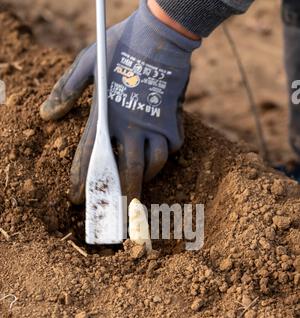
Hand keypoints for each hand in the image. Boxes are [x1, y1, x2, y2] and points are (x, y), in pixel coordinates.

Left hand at [40, 0, 199, 203]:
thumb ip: (66, 89)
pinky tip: (159, 156)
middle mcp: (129, 124)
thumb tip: (46, 115)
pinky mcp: (173, 121)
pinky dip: (166, 155)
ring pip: (152, 164)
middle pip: (125, 170)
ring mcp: (153, 124)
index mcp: (105, 113)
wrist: (161, 32)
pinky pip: (172, 147)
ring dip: (144, 180)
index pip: (90, 155)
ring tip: (137, 190)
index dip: (82, 181)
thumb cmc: (122, 44)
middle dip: (118, 195)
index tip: (77, 200)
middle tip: (113, 211)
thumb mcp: (88, 61)